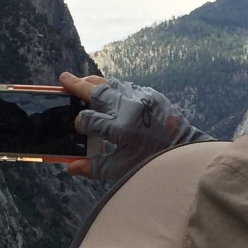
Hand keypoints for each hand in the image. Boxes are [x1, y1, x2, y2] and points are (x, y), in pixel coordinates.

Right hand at [59, 71, 210, 180]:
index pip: (88, 119)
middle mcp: (129, 108)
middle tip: (64, 78)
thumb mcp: (120, 169)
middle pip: (96, 91)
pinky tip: (108, 91)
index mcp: (119, 128)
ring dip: (95, 82)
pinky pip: (127, 86)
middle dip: (77, 85)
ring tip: (81, 81)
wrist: (183, 153)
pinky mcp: (151, 95)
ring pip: (112, 83)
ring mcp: (141, 98)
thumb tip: (70, 167)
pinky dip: (114, 87)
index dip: (79, 124)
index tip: (79, 128)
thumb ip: (93, 167)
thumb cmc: (151, 164)